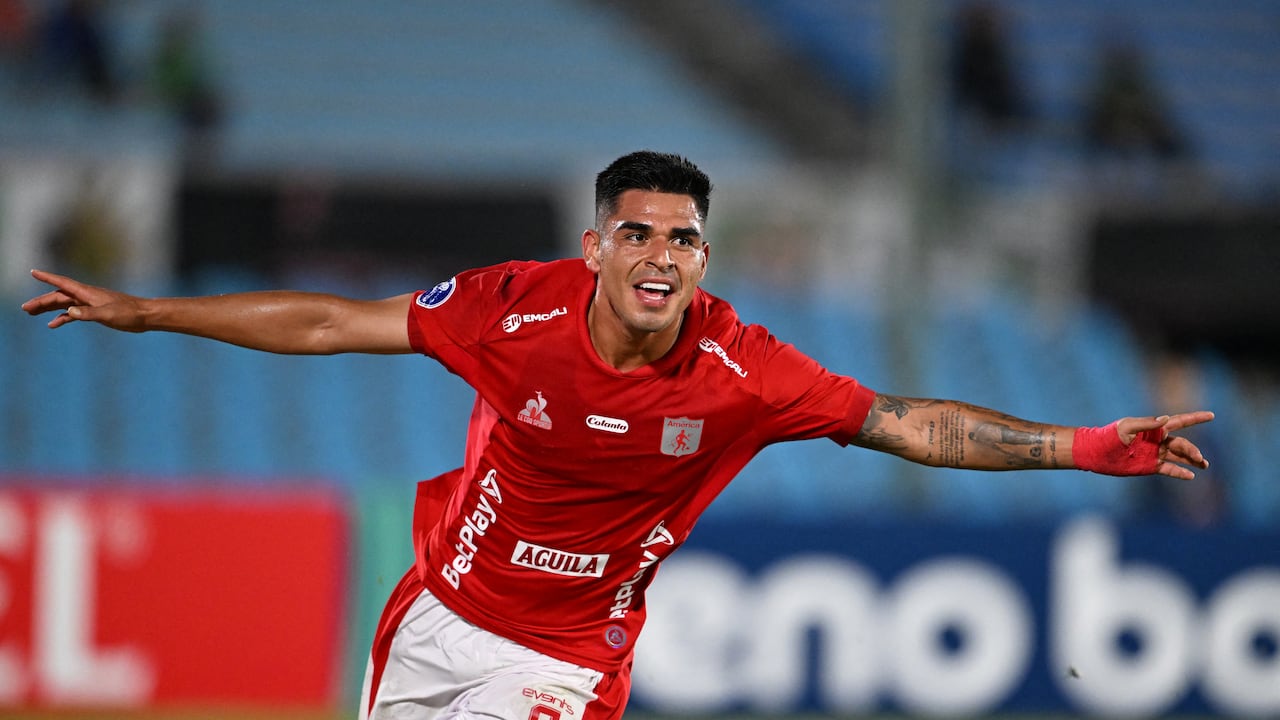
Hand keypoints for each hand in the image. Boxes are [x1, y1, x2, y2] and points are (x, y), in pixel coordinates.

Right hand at [20, 269, 147, 331]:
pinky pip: (74, 314)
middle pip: (59, 296)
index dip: (48, 278)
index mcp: (88, 293)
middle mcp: (87, 296)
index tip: (33, 272)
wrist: (146, 316)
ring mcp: (91, 304)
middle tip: (25, 308)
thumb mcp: (108, 315)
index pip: (63, 283)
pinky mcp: (96, 312)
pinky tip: (53, 324)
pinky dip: (63, 318)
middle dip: (41, 301)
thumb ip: (88, 313)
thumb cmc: (130, 314)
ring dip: (48, 308)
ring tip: (31, 313)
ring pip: (64, 304)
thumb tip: (69, 312)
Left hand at [1116, 411, 1214, 479]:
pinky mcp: (1150, 467)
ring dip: (1192, 460)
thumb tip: (1166, 419)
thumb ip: (1146, 424)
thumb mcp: (1126, 427)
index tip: (1212, 415)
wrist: (1096, 453)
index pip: (1179, 421)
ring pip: (1180, 457)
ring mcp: (1155, 454)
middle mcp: (1158, 441)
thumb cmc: (1108, 436)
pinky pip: (1169, 470)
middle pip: (1182, 444)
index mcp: (1154, 428)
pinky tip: (1191, 476)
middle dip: (1192, 450)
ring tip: (1204, 465)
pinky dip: (1180, 472)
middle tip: (1199, 458)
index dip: (1195, 418)